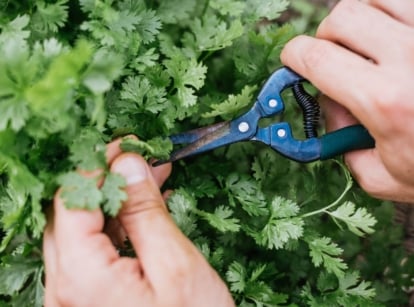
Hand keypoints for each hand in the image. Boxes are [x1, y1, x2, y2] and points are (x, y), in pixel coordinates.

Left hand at [43, 138, 233, 306]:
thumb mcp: (176, 265)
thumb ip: (145, 212)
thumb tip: (128, 162)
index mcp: (81, 277)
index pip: (71, 200)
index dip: (97, 166)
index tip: (127, 146)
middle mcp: (64, 289)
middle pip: (71, 214)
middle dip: (107, 180)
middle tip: (143, 160)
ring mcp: (73, 297)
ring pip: (82, 230)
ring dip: (115, 201)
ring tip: (150, 180)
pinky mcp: (87, 300)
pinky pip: (92, 251)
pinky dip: (116, 226)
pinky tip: (143, 212)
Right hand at [281, 0, 413, 200]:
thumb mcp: (380, 176)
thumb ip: (342, 143)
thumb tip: (332, 104)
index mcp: (386, 101)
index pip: (316, 58)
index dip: (293, 56)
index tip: (293, 62)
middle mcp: (409, 59)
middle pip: (341, 17)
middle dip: (325, 37)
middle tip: (335, 59)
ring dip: (359, 17)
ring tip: (365, 42)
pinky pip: (408, 1)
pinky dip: (391, 12)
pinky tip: (395, 37)